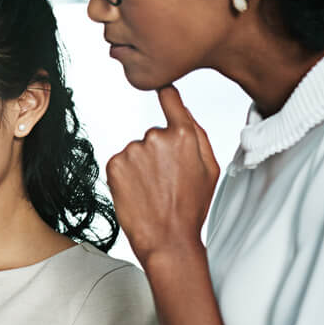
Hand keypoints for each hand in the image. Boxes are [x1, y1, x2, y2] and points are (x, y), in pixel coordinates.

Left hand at [106, 86, 219, 264]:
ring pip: (137, 150)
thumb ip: (198, 135)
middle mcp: (156, 136)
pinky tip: (138, 192)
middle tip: (169, 180)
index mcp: (184, 135)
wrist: (167, 238)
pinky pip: (121, 162)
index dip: (167, 94)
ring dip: (142, 165)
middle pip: (155, 134)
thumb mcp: (210, 169)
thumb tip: (183, 110)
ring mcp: (132, 150)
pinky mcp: (114, 163)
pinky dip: (127, 174)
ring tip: (154, 190)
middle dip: (160, 152)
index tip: (162, 86)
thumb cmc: (191, 206)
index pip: (171, 101)